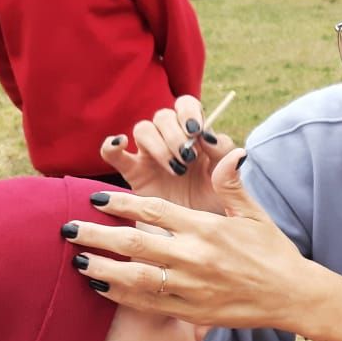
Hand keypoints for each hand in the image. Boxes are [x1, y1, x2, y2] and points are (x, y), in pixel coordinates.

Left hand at [63, 152, 341, 340]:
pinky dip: (121, 294)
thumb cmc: (273, 251)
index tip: (95, 198)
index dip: (120, 204)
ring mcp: (192, 287)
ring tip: (76, 259)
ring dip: (101, 267)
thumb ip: (231, 184)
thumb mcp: (254, 213)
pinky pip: (148, 303)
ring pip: (134, 276)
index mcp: (207, 229)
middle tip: (66, 229)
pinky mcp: (192, 311)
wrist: (292, 296)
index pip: (153, 211)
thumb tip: (228, 150)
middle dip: (95, 234)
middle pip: (134, 243)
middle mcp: (195, 257)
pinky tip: (100, 286)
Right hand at [100, 94, 235, 214]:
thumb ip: (224, 155)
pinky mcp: (133, 173)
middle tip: (188, 158)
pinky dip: (112, 144)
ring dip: (158, 145)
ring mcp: (150, 155)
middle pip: (163, 116)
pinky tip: (120, 144)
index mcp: (195, 135)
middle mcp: (170, 140)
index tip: (196, 132)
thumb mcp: (230, 180)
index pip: (186, 105)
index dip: (188, 112)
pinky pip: (113, 153)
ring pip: (143, 129)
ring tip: (175, 170)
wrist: (201, 235)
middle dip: (175, 134)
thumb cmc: (217, 203)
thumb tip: (211, 136)